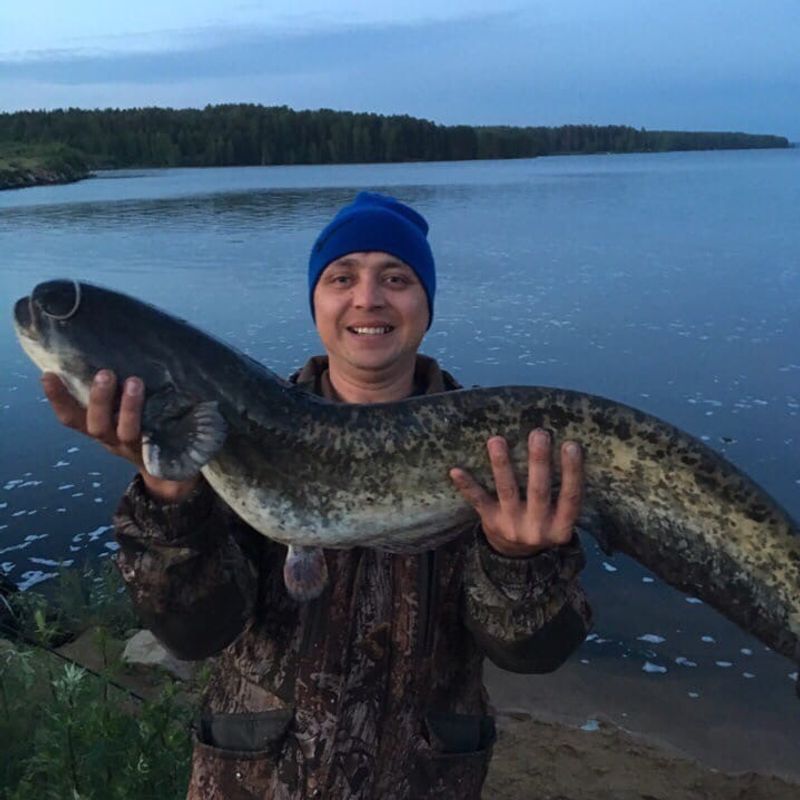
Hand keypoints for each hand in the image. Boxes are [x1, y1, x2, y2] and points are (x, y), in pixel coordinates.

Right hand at [41, 370, 198, 502]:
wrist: (169, 470)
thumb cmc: (140, 427)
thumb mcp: (122, 412)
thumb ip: (115, 392)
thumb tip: (104, 351)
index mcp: (100, 428)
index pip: (72, 417)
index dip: (58, 399)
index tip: (49, 376)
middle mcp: (113, 440)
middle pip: (98, 425)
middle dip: (99, 399)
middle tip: (105, 373)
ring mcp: (137, 448)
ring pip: (127, 431)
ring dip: (129, 407)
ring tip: (135, 382)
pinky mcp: (161, 453)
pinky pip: (159, 441)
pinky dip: (164, 421)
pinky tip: (178, 405)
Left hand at [449, 429, 582, 556]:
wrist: (516, 557)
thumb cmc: (543, 523)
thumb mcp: (560, 518)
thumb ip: (564, 493)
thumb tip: (567, 448)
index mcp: (560, 527)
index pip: (571, 496)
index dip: (572, 471)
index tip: (571, 444)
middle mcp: (537, 528)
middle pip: (538, 491)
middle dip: (538, 461)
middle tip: (539, 433)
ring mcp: (511, 525)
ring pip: (507, 491)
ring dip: (502, 465)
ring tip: (497, 440)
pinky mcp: (490, 521)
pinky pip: (478, 501)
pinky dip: (467, 486)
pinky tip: (456, 471)